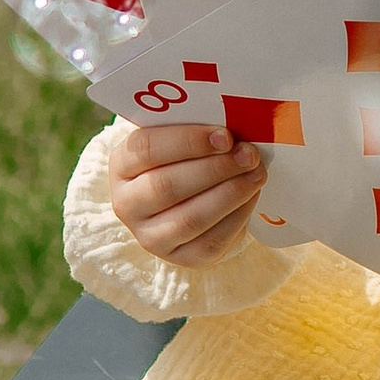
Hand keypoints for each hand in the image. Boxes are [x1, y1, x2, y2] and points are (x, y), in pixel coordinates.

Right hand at [111, 120, 269, 264]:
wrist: (185, 201)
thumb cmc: (184, 158)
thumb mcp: (179, 139)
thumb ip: (197, 129)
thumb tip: (235, 122)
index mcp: (122, 165)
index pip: (146, 149)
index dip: (188, 141)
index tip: (225, 135)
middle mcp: (128, 204)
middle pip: (167, 186)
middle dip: (215, 169)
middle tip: (249, 154)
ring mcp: (150, 236)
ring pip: (190, 218)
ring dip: (230, 193)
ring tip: (257, 173)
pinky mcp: (179, 258)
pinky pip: (210, 241)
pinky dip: (237, 216)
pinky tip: (252, 195)